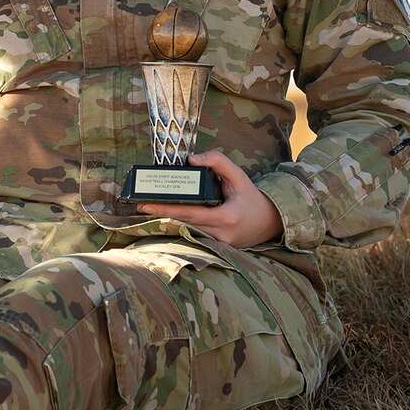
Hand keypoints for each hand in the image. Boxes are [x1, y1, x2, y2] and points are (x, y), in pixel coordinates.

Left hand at [135, 150, 283, 248]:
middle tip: (139, 205)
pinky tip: (165, 220)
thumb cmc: (251, 197)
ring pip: (187, 233)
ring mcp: (219, 245)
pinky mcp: (217, 249)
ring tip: (147, 211)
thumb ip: (217, 162)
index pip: (189, 213)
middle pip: (183, 225)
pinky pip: (194, 238)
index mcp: (226, 217)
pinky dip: (180, 228)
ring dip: (168, 223)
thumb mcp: (238, 175)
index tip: (145, 204)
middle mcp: (221, 235)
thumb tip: (191, 160)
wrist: (270, 222)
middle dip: (160, 215)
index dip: (165, 209)